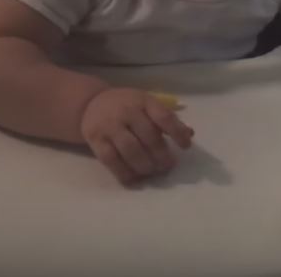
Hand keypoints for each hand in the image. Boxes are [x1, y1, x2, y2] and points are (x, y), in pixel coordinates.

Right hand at [80, 87, 194, 184]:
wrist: (91, 104)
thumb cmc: (128, 106)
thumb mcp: (147, 105)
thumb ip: (167, 119)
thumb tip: (189, 134)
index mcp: (143, 101)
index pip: (164, 117)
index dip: (177, 133)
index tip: (185, 147)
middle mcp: (127, 111)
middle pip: (148, 137)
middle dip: (161, 155)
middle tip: (168, 166)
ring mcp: (110, 126)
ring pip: (130, 150)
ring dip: (145, 165)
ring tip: (152, 171)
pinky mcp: (95, 140)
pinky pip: (110, 160)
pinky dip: (124, 172)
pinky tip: (134, 179)